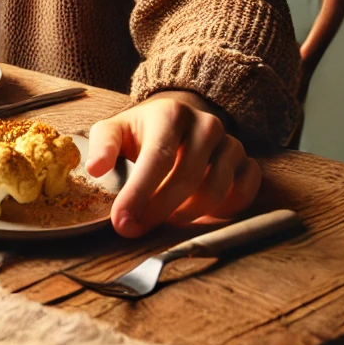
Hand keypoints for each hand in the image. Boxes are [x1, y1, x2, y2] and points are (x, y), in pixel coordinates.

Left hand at [86, 91, 259, 237]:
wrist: (178, 123)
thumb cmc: (142, 132)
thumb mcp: (114, 131)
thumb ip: (102, 146)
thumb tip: (94, 169)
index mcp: (171, 115)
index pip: (157, 159)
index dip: (139, 194)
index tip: (121, 221)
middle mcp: (207, 125)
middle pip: (187, 179)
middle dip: (158, 211)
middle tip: (135, 229)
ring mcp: (232, 144)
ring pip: (216, 191)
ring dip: (187, 215)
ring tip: (163, 220)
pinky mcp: (248, 163)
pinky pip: (243, 193)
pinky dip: (222, 211)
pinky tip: (198, 215)